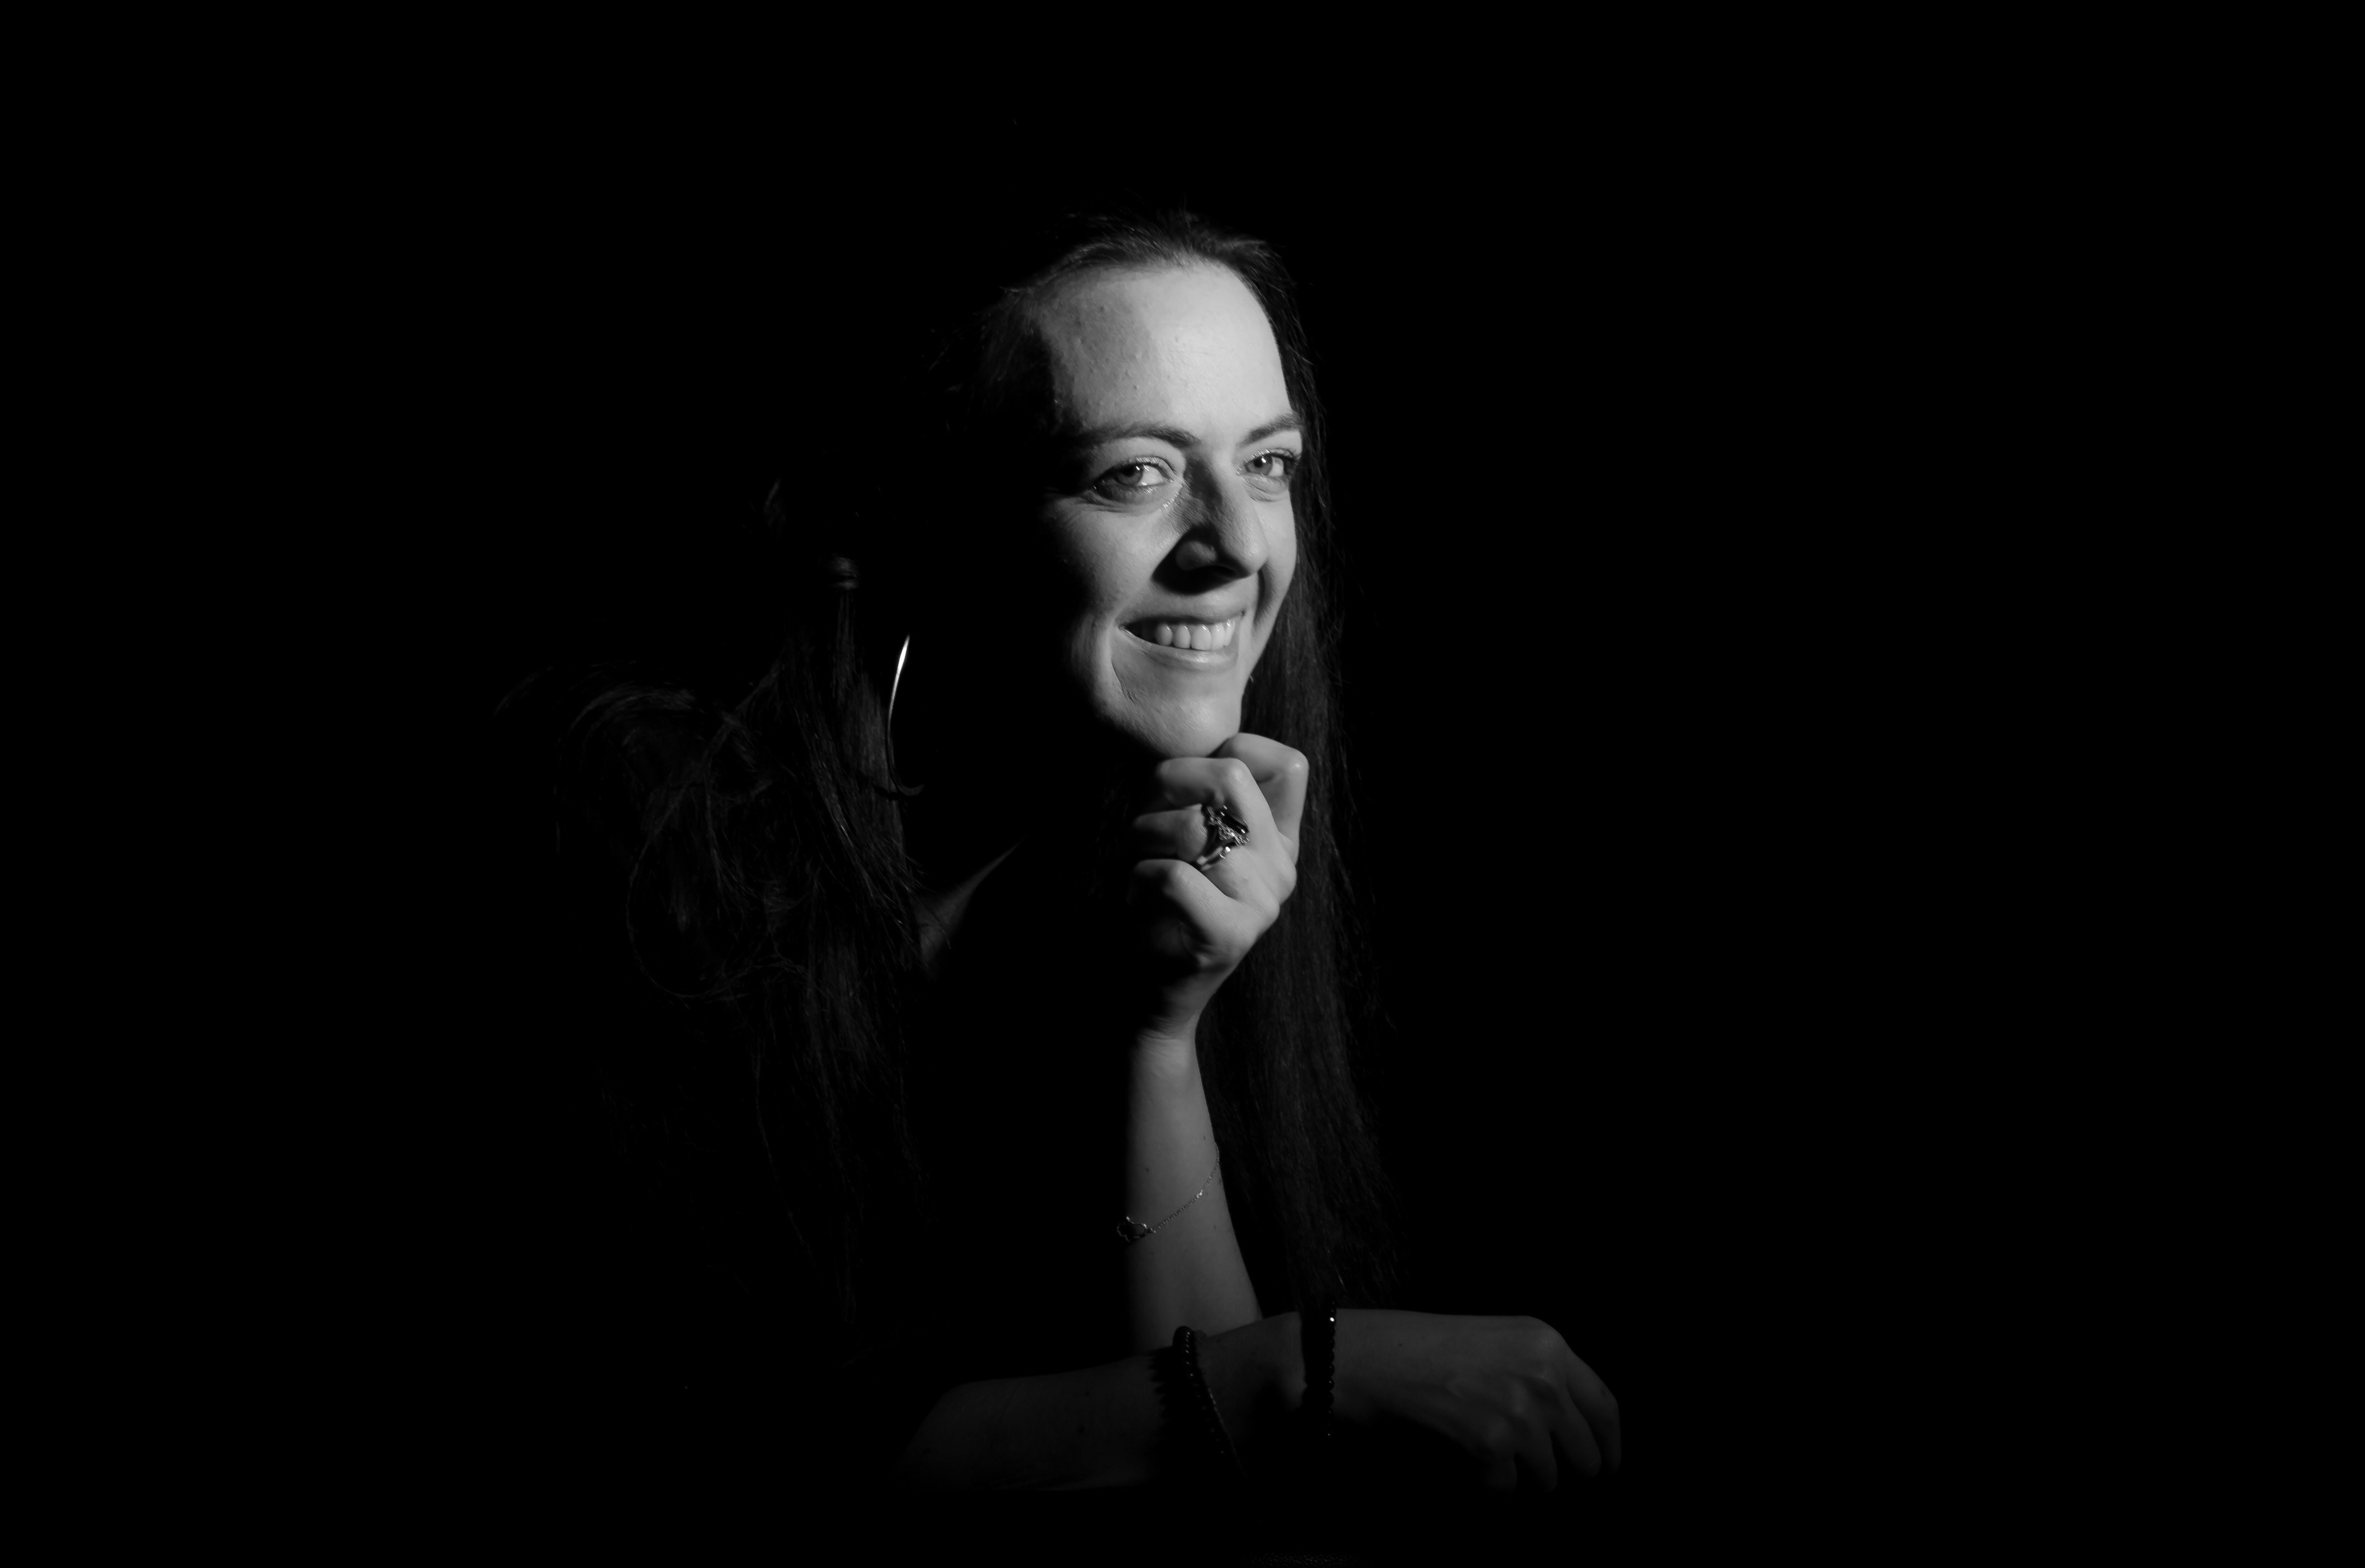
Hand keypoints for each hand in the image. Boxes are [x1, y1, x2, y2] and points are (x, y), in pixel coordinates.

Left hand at [1123, 733, 1306, 1043]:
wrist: (1144, 993)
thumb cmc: (1154, 903)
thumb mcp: (1185, 839)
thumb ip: (1203, 795)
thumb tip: (1197, 752)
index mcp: (1279, 841)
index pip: (1288, 763)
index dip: (1227, 751)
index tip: (1185, 788)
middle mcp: (1281, 868)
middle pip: (1231, 775)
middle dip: (1166, 785)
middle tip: (1145, 824)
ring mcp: (1262, 903)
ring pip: (1191, 827)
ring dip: (1140, 838)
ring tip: (1136, 867)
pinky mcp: (1229, 935)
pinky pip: (1172, 876)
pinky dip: (1137, 879)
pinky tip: (1137, 899)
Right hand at [1333, 1310, 1620, 1492]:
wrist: (1363, 1359)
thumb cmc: (1418, 1348)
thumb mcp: (1493, 1341)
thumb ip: (1538, 1374)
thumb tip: (1571, 1429)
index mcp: (1548, 1342)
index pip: (1606, 1405)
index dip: (1610, 1445)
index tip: (1608, 1467)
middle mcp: (1544, 1374)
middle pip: (1587, 1452)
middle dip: (1566, 1472)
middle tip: (1540, 1477)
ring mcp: (1521, 1410)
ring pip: (1549, 1478)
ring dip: (1520, 1480)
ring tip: (1482, 1458)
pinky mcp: (1492, 1443)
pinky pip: (1507, 1490)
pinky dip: (1485, 1488)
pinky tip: (1458, 1462)